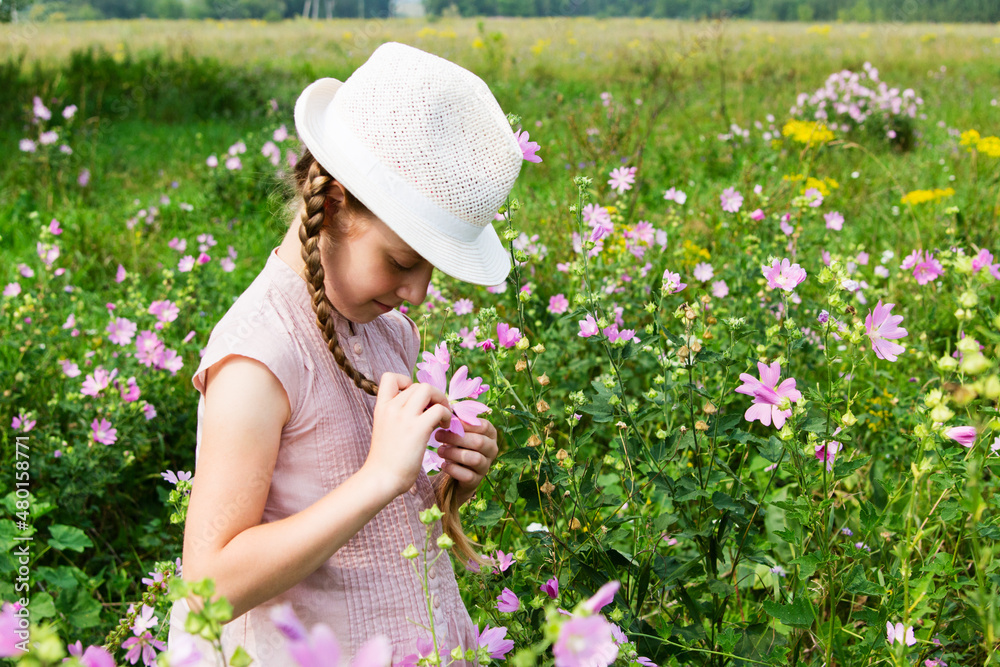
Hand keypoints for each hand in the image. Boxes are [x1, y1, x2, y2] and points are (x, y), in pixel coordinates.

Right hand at [367, 372, 453, 498]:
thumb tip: (419, 409)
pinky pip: (439, 410)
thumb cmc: (385, 460)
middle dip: (432, 396)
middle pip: (417, 384)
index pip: (390, 377)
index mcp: (381, 407)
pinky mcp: (418, 429)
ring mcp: (404, 417)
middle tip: (436, 412)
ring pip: (428, 390)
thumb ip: (397, 416)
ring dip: (441, 401)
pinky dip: (447, 416)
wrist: (380, 479)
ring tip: (443, 417)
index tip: (414, 400)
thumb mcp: (385, 429)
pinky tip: (444, 428)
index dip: (406, 382)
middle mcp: (392, 408)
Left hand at [433, 417, 498, 506]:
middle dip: (456, 438)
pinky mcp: (476, 481)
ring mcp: (486, 466)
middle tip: (438, 435)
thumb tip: (447, 409)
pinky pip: (467, 475)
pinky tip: (443, 464)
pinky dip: (453, 469)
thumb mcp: (460, 432)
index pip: (484, 426)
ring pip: (473, 458)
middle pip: (479, 442)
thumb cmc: (457, 445)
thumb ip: (458, 422)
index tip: (448, 422)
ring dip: (453, 453)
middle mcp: (492, 450)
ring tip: (439, 450)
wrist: (456, 472)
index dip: (466, 423)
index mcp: (490, 434)